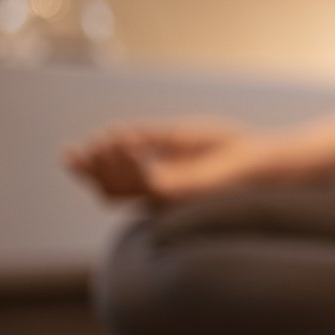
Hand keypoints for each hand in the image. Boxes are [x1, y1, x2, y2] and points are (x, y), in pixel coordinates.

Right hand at [63, 118, 274, 201]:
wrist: (262, 159)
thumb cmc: (228, 149)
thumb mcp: (179, 137)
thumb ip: (147, 138)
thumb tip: (112, 136)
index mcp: (154, 182)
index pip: (109, 182)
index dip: (87, 168)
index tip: (71, 150)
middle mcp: (156, 195)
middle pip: (105, 190)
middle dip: (89, 168)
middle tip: (84, 149)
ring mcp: (166, 198)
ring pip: (118, 192)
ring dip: (105, 165)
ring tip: (106, 143)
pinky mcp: (181, 196)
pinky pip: (146, 184)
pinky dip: (132, 163)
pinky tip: (131, 145)